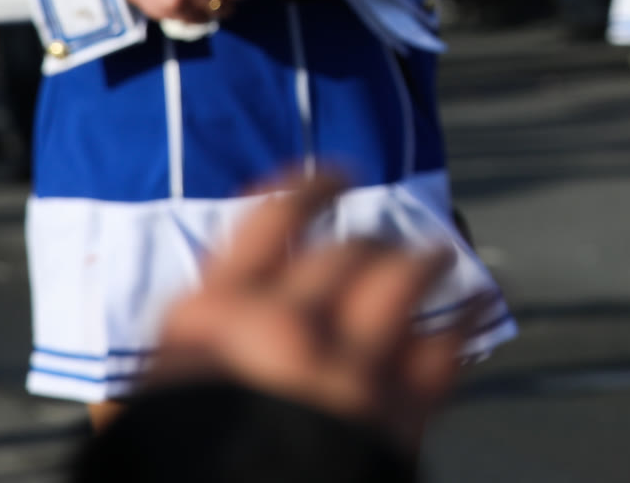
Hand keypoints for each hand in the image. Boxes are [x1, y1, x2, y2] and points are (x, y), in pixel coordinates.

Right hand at [145, 172, 471, 453]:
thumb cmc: (189, 468)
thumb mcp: (154, 412)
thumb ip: (191, 357)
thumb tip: (215, 325)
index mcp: (209, 322)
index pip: (271, 220)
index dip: (311, 188)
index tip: (333, 176)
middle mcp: (281, 329)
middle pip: (346, 250)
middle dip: (370, 242)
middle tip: (385, 241)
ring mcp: (346, 366)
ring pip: (406, 278)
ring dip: (427, 262)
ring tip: (438, 258)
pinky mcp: (397, 409)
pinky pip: (448, 344)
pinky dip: (465, 323)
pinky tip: (475, 315)